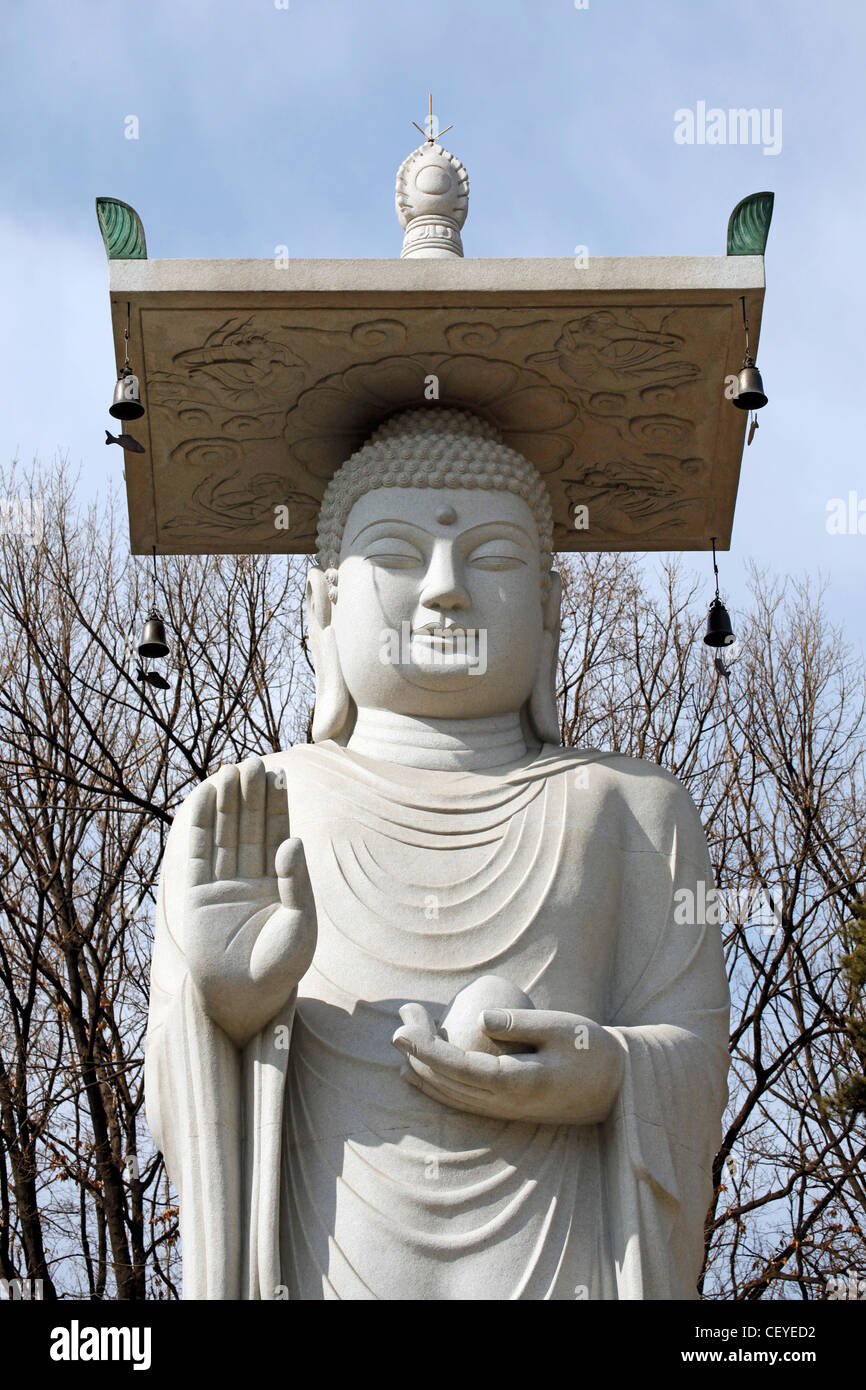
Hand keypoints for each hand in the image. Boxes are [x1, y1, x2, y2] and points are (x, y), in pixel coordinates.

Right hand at [182, 756, 316, 1046]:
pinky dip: (201, 823)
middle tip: (254, 762)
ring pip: (225, 833)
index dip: (276, 804)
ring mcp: (221, 886)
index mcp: (278, 885)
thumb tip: (292, 840)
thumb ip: (297, 881)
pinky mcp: (196, 895)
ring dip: (227, 801)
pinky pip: (197, 852)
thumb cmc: (280, 970)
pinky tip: (206, 797)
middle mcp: (249, 880)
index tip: (277, 774)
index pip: (277, 834)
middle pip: (250, 827)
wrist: (246, 1002)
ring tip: (232, 769)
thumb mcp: (301, 923)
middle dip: (251, 795)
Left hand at [392, 1003, 624, 1125]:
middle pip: (445, 1081)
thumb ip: (522, 1024)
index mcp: (515, 1083)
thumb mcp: (563, 1028)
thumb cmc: (593, 1051)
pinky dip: (436, 1082)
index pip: (456, 1067)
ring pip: (449, 1094)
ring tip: (406, 1031)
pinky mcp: (506, 1109)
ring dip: (421, 1065)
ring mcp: (504, 1111)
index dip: (424, 1048)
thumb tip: (480, 1017)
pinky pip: (461, 1098)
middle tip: (404, 1014)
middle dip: (416, 1050)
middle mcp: (504, 1104)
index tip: (401, 1028)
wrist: (619, 1088)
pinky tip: (419, 1067)